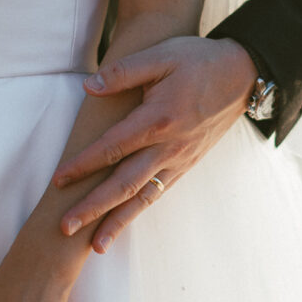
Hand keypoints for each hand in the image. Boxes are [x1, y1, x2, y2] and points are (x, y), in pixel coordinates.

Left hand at [54, 37, 257, 252]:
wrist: (243, 73)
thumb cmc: (198, 61)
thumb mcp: (161, 55)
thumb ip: (124, 71)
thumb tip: (90, 86)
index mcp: (157, 119)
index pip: (112, 147)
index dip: (83, 165)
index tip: (58, 180)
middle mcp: (168, 146)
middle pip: (124, 184)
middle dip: (92, 207)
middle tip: (64, 227)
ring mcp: (180, 159)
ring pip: (143, 197)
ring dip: (116, 221)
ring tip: (94, 245)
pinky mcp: (187, 164)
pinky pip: (159, 192)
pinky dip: (139, 210)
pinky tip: (123, 222)